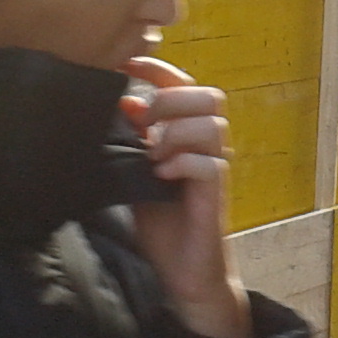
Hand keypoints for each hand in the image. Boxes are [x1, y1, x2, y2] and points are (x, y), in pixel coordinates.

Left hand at [120, 55, 249, 337]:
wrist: (182, 273)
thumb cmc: (161, 221)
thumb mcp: (137, 173)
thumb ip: (132, 140)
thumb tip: (121, 103)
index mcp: (188, 135)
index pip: (185, 85)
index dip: (159, 70)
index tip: (125, 64)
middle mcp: (208, 148)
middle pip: (209, 96)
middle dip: (171, 100)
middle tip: (142, 122)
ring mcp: (215, 171)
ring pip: (213, 125)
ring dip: (176, 132)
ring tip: (151, 154)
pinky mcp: (216, 198)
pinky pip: (211, 165)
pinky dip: (183, 163)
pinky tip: (160, 175)